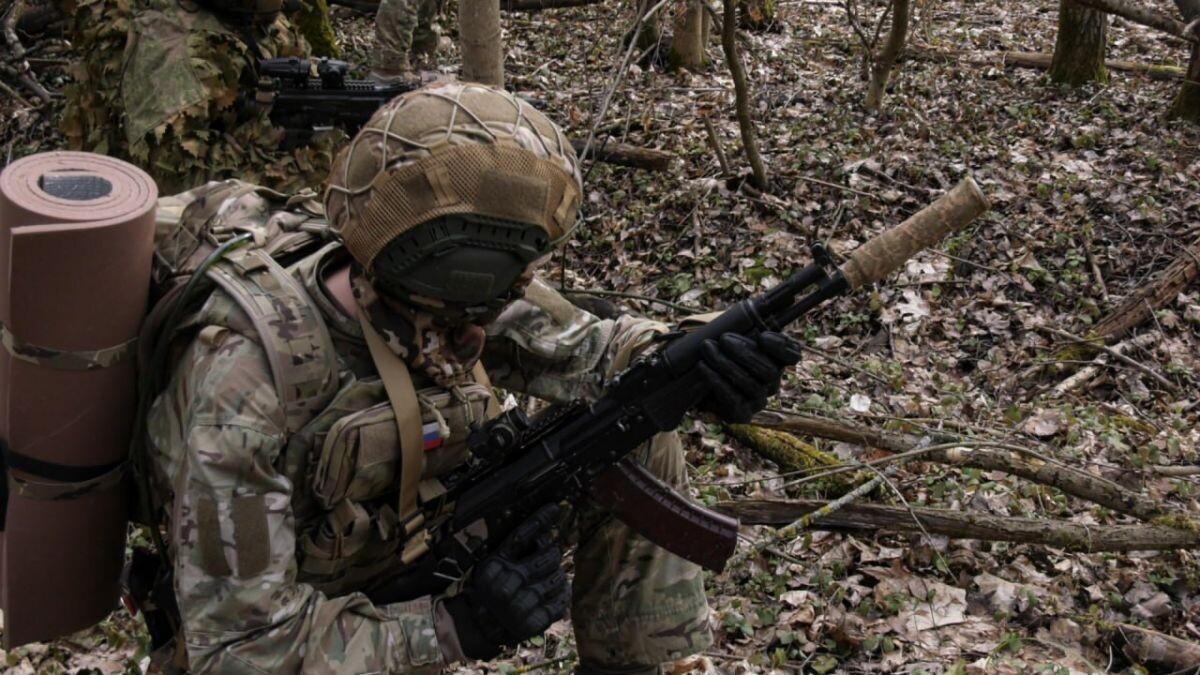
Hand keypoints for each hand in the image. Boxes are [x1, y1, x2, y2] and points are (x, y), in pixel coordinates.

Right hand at [442, 504, 568, 659]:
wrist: (482, 627)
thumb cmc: (490, 590)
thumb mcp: (492, 566)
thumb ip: (513, 550)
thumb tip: (542, 534)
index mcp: (496, 565)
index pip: (521, 535)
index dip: (540, 520)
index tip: (555, 508)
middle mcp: (509, 583)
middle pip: (548, 555)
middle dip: (552, 553)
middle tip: (548, 557)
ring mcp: (523, 603)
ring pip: (559, 576)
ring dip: (557, 574)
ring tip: (547, 578)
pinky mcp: (536, 620)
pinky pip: (562, 600)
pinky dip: (561, 594)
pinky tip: (552, 594)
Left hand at [697, 332, 801, 423]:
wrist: (692, 382)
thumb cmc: (717, 353)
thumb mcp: (731, 335)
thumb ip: (750, 323)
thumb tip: (780, 299)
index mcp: (775, 361)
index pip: (792, 355)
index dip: (782, 347)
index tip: (763, 335)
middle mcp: (772, 383)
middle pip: (770, 370)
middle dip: (745, 352)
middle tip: (723, 339)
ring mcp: (758, 401)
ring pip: (750, 384)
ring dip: (726, 364)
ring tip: (707, 349)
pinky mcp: (741, 415)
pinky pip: (733, 399)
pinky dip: (717, 381)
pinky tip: (704, 367)